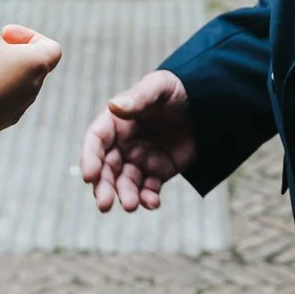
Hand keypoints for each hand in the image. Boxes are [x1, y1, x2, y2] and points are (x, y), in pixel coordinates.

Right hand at [78, 70, 195, 211]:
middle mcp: (122, 144)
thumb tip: (114, 106)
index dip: (90, 158)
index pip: (95, 142)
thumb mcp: (158, 88)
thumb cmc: (176, 90)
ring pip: (126, 183)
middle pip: (106, 169)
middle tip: (104, 204)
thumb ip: (138, 99)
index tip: (89, 176)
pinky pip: (149, 189)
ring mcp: (139, 160)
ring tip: (131, 205)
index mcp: (115, 122)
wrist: (205, 103)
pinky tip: (153, 202)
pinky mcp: (157, 172)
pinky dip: (148, 198)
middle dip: (104, 187)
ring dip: (125, 196)